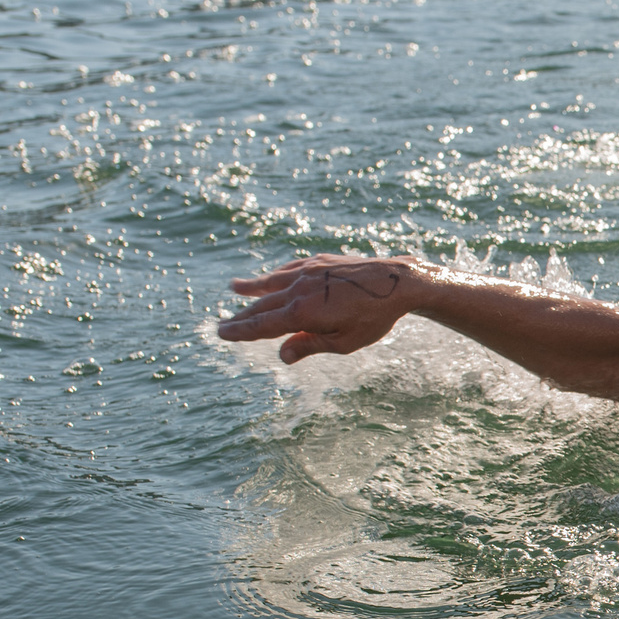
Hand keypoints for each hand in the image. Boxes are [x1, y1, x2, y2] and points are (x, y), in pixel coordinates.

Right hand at [217, 254, 425, 362]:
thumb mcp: (343, 342)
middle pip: (263, 305)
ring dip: (252, 288)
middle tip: (223, 324)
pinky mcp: (319, 261)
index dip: (241, 331)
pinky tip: (270, 277)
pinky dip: (275, 274)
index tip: (222, 334)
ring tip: (235, 288)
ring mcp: (307, 272)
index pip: (262, 325)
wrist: (396, 283)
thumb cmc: (373, 318)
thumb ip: (309, 346)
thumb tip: (281, 356)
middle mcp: (298, 290)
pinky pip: (290, 269)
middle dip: (242, 316)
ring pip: (272, 282)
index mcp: (302, 314)